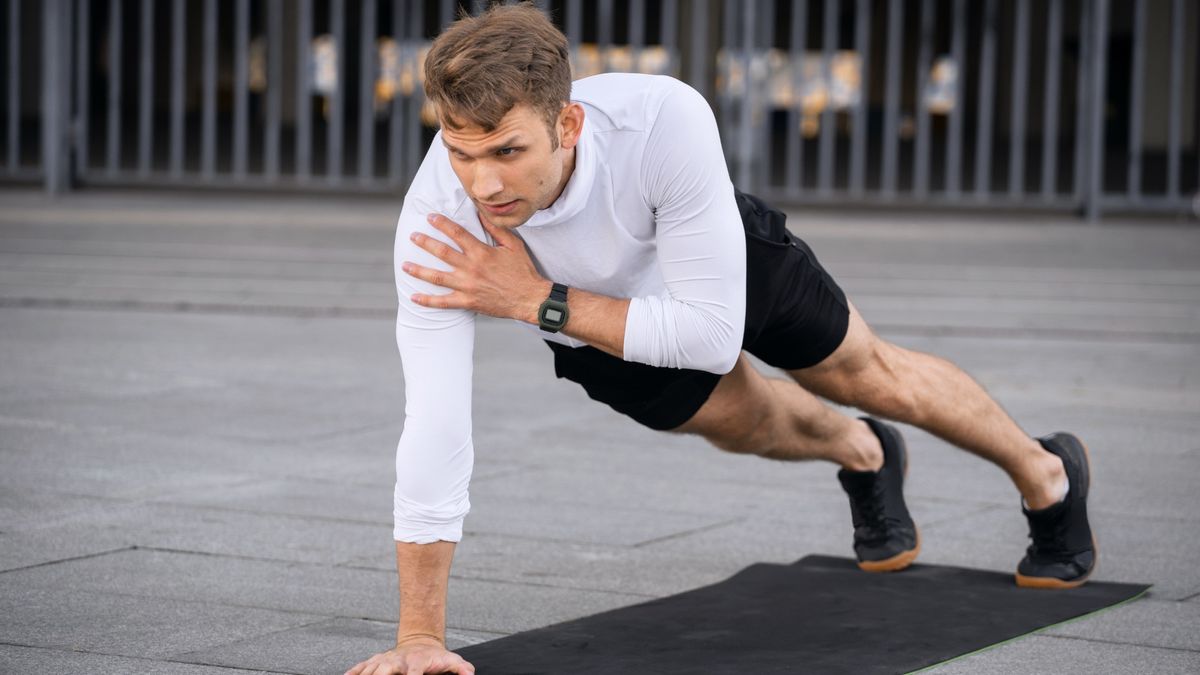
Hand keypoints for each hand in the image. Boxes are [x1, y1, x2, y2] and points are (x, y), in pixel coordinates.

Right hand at [344, 638, 474, 674]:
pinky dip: (352, 673)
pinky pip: (359, 667)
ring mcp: (384, 661)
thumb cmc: (435, 657)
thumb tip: (470, 674)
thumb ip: (461, 668)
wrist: (421, 641)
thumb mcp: (451, 661)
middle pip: (383, 671)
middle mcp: (397, 662)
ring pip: (369, 670)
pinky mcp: (375, 661)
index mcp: (415, 664)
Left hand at [402, 213, 548, 322]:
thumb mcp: (513, 246)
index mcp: (482, 253)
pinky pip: (444, 302)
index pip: (457, 233)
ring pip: (438, 278)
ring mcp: (468, 286)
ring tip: (404, 265)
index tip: (430, 217)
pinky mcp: (468, 302)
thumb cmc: (523, 271)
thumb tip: (482, 214)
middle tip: (412, 236)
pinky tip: (414, 297)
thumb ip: (496, 229)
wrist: (529, 299)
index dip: (442, 224)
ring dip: (419, 271)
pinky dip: (428, 301)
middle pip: (442, 253)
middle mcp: (472, 269)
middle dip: (425, 243)